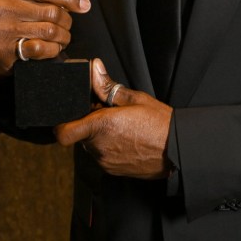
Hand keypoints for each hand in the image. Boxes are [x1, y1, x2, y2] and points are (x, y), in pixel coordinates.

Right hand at [0, 0, 90, 79]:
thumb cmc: (4, 17)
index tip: (83, 4)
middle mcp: (0, 7)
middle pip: (51, 11)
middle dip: (67, 20)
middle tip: (67, 24)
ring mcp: (2, 30)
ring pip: (50, 30)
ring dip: (63, 36)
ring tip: (62, 36)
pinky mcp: (6, 50)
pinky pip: (42, 48)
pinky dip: (53, 49)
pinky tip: (53, 47)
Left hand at [55, 59, 172, 179]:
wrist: (178, 149)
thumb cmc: (159, 123)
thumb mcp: (134, 98)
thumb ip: (106, 86)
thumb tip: (93, 68)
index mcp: (100, 126)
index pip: (63, 132)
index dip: (62, 124)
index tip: (71, 116)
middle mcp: (99, 147)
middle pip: (79, 136)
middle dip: (88, 125)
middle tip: (107, 116)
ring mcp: (105, 162)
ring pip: (91, 146)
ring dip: (99, 137)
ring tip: (121, 129)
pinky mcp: (113, 171)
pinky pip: (102, 157)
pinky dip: (108, 148)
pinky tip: (126, 141)